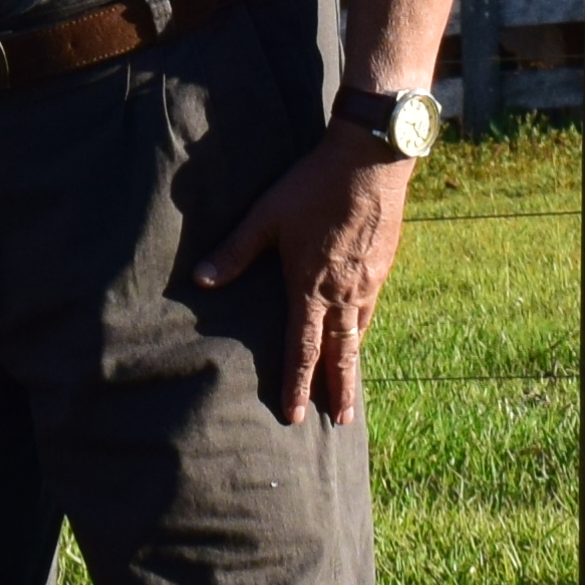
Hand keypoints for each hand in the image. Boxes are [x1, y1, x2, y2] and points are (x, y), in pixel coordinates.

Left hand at [192, 134, 419, 426]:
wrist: (370, 161)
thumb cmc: (313, 187)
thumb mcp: (267, 217)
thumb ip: (235, 252)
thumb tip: (201, 280)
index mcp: (310, 286)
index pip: (302, 349)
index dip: (297, 385)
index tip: (295, 415)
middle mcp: (343, 293)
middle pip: (339, 354)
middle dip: (338, 391)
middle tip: (341, 423)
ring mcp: (367, 282)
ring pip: (359, 334)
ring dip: (352, 364)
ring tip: (349, 389)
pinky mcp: (382, 267)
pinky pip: (371, 311)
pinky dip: (363, 332)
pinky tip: (360, 333)